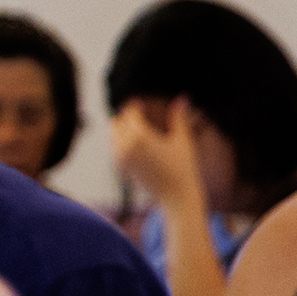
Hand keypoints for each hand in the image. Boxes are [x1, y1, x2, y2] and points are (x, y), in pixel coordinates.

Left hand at [109, 96, 205, 212]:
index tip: (140, 102)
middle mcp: (125, 147)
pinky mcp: (121, 168)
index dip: (134, 106)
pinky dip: (121, 141)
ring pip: (113, 135)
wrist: (176, 197)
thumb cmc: (183, 168)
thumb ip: (179, 118)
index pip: (129, 114)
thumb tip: (183, 98)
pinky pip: (115, 148)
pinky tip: (137, 142)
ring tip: (138, 127)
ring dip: (122, 129)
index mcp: (140, 137)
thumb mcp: (182, 141)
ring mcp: (121, 159)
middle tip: (139, 114)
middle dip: (126, 118)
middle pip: (116, 123)